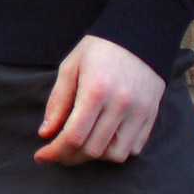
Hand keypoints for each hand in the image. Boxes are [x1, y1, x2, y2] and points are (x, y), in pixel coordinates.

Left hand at [35, 35, 165, 165]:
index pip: (74, 136)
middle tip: (57, 153)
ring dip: (95, 157)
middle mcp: (121, 105)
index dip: (55, 152)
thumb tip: (46, 133)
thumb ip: (58, 102)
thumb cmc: (98, 50)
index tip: (41, 156)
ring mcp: (140, 112)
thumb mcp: (70, 67)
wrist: (139, 35)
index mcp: (96, 91)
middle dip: (70, 157)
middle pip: (93, 149)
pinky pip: (135, 148)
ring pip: (116, 155)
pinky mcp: (152, 116)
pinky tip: (102, 139)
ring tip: (80, 146)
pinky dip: (117, 151)